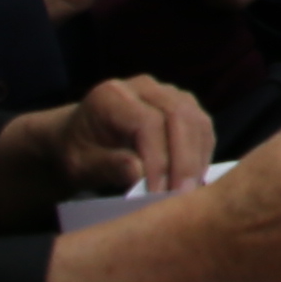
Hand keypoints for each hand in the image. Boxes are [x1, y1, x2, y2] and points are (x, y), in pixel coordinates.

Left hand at [0, 71, 215, 222]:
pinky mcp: (183, 104)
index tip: (158, 193)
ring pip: (196, 119)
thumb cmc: (78, 152)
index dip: (158, 159)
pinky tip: (194, 178)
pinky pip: (201, 126)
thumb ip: (106, 165)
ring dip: (197, 157)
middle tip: (182, 195)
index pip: (147, 123)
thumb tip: (140, 172)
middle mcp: (143, 86)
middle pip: (178, 116)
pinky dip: (202, 152)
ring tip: (190, 191)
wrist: (80, 138)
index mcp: (112, 96)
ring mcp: (167, 92)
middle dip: (184, 159)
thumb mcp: (80, 164)